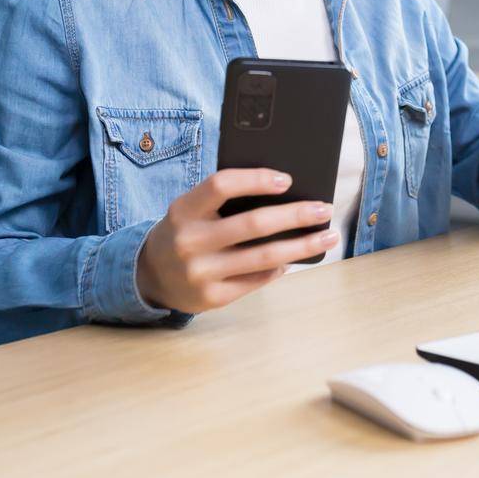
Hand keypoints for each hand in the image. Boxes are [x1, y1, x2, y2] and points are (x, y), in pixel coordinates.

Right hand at [135, 168, 339, 313]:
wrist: (151, 276)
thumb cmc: (184, 231)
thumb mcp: (191, 209)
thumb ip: (223, 198)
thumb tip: (283, 191)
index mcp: (183, 210)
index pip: (222, 185)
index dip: (256, 179)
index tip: (287, 179)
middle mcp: (190, 241)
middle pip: (253, 224)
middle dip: (296, 215)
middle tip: (323, 209)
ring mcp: (201, 273)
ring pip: (263, 257)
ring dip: (301, 246)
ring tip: (327, 236)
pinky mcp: (212, 298)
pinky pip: (257, 280)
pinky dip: (280, 268)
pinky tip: (294, 259)